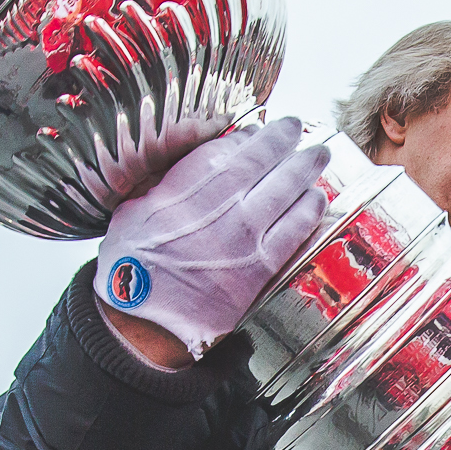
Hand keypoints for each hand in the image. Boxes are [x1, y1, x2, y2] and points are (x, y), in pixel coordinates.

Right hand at [93, 118, 331, 365]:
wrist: (144, 321)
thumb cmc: (132, 268)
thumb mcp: (132, 211)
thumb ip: (164, 185)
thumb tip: (188, 164)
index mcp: (184, 191)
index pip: (227, 151)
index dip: (248, 136)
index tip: (258, 128)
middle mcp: (219, 209)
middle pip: (261, 162)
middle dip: (283, 140)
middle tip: (296, 128)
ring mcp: (244, 238)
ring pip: (284, 191)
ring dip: (304, 170)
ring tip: (318, 155)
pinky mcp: (260, 268)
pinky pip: (294, 232)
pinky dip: (308, 211)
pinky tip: (316, 198)